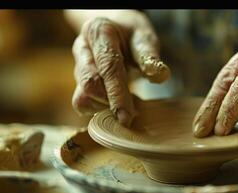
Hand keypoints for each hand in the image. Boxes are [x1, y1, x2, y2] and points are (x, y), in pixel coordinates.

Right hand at [69, 10, 170, 125]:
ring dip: (103, 107)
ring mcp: (77, 67)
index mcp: (99, 32)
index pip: (108, 67)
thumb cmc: (131, 36)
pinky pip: (81, 103)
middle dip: (111, 103)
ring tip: (124, 102)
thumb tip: (160, 76)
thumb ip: (149, 56)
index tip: (127, 117)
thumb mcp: (144, 37)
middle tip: (132, 112)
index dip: (117, 94)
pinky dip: (98, 109)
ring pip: (81, 98)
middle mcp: (83, 49)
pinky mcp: (77, 82)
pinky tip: (114, 103)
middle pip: (89, 84)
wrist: (116, 31)